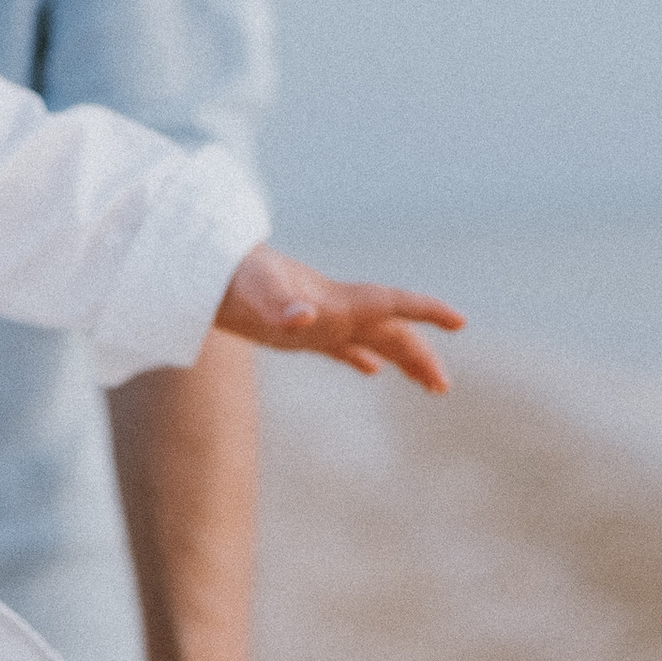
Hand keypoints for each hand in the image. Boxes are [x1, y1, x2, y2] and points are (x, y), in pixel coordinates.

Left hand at [215, 248, 461, 388]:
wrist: (201, 272)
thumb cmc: (231, 281)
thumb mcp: (255, 297)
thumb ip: (280, 308)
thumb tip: (304, 319)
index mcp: (336, 300)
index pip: (391, 303)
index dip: (426, 311)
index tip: (459, 322)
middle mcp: (335, 308)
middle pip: (391, 331)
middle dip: (420, 355)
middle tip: (443, 388)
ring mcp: (320, 318)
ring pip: (373, 340)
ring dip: (402, 359)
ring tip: (430, 385)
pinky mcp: (298, 332)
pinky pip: (340, 347)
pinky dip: (360, 358)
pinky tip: (371, 371)